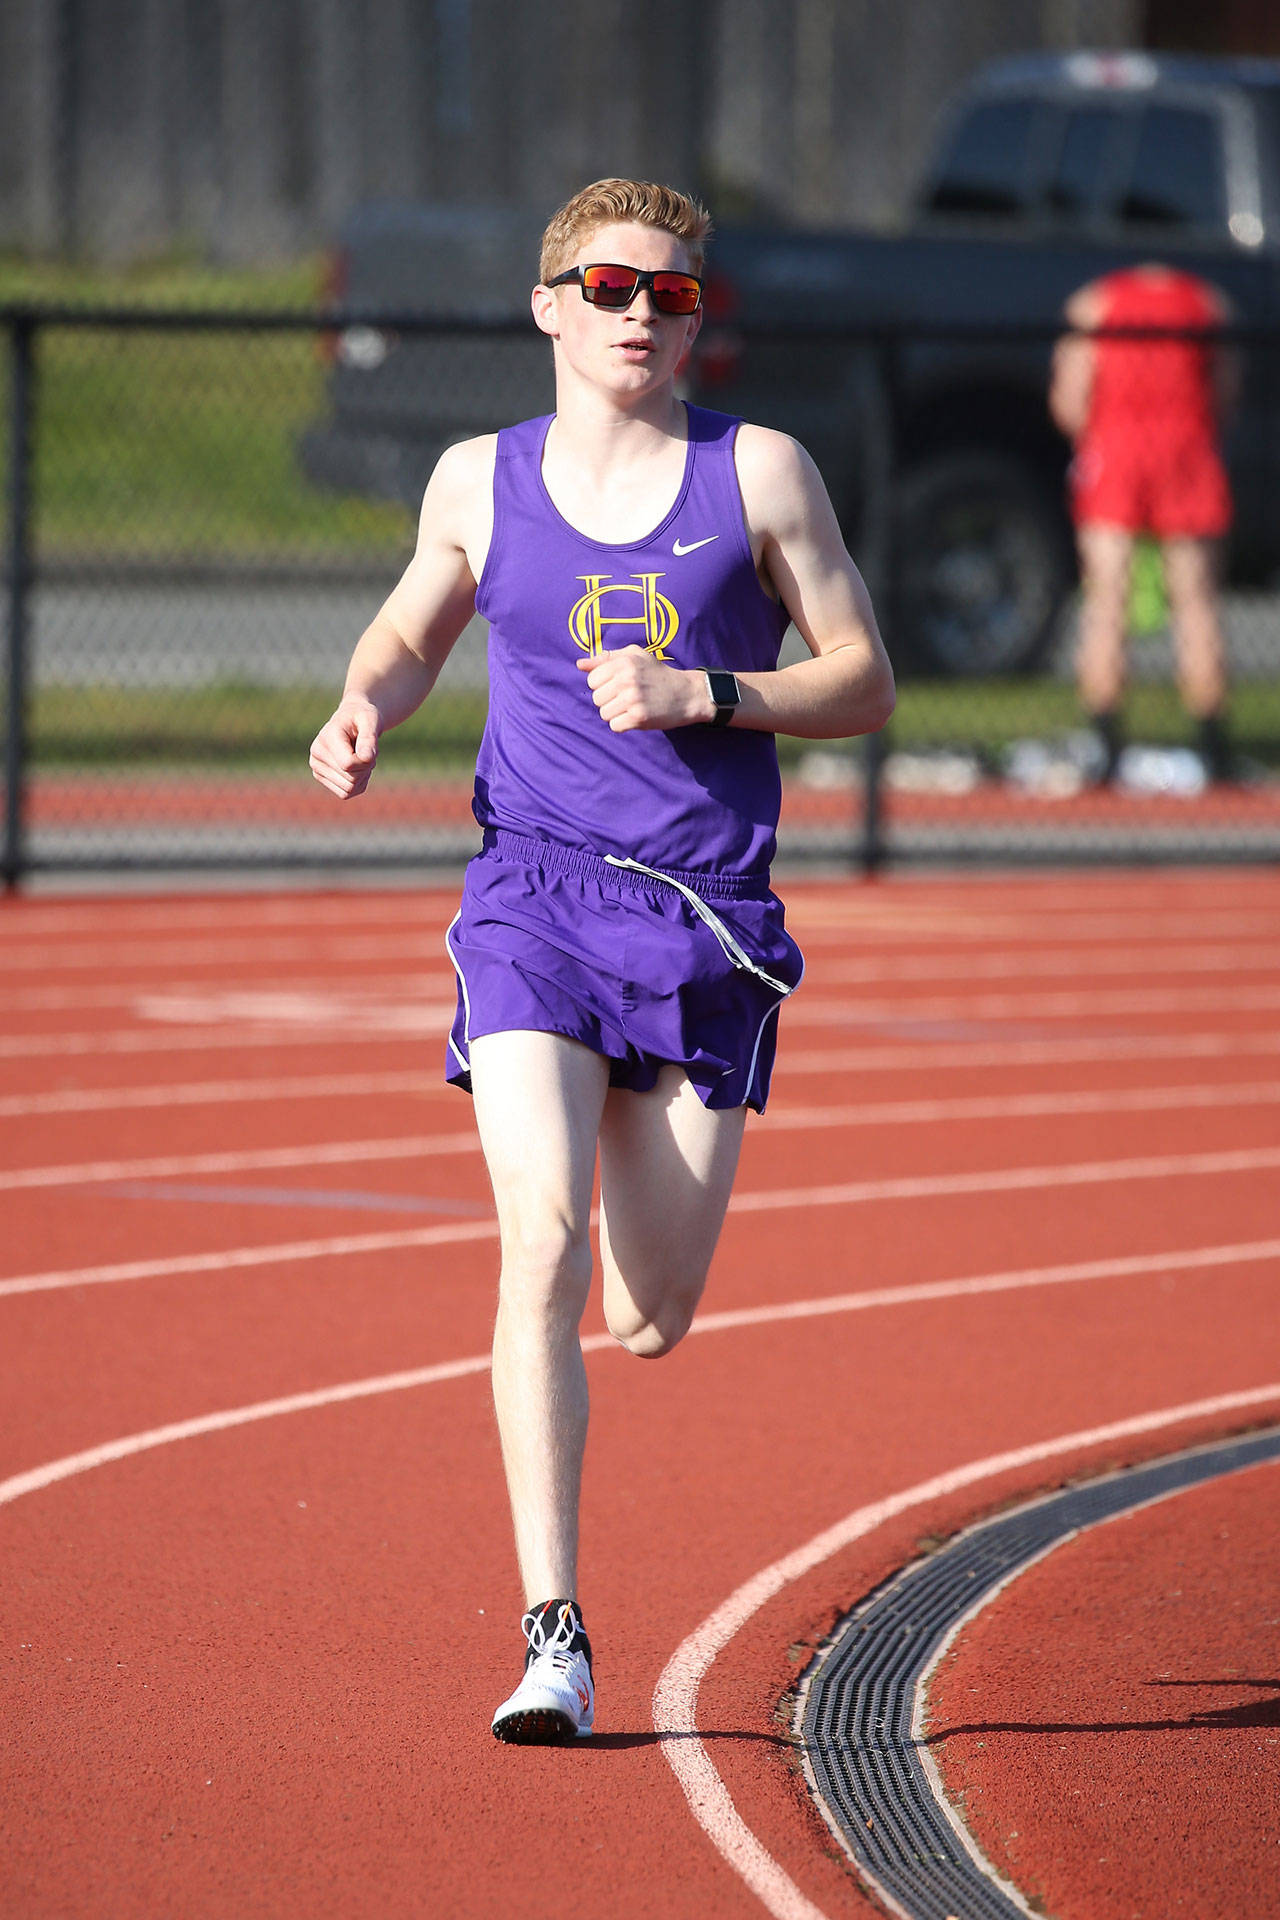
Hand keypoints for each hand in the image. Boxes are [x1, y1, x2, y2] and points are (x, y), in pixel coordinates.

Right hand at [309, 698, 380, 797]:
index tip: (370, 749)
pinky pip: (345, 794)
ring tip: (360, 758)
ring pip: (348, 789)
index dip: (367, 762)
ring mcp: (316, 767)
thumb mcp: (370, 721)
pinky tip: (357, 768)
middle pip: (350, 780)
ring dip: (363, 777)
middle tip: (367, 752)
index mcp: (326, 738)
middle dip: (366, 769)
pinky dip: (357, 785)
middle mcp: (316, 754)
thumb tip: (367, 758)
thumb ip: (369, 738)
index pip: (348, 764)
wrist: (352, 719)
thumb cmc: (363, 718)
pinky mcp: (321, 777)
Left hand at [575, 646, 704, 731]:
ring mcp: (632, 699)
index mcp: (623, 662)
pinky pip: (615, 726)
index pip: (592, 680)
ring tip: (632, 707)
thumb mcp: (635, 656)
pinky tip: (637, 716)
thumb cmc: (658, 674)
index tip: (619, 685)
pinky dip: (624, 725)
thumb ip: (606, 658)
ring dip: (616, 714)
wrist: (687, 694)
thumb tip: (579, 664)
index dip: (603, 685)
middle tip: (628, 698)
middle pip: (596, 698)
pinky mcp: (638, 717)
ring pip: (604, 714)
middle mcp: (626, 679)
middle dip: (609, 700)